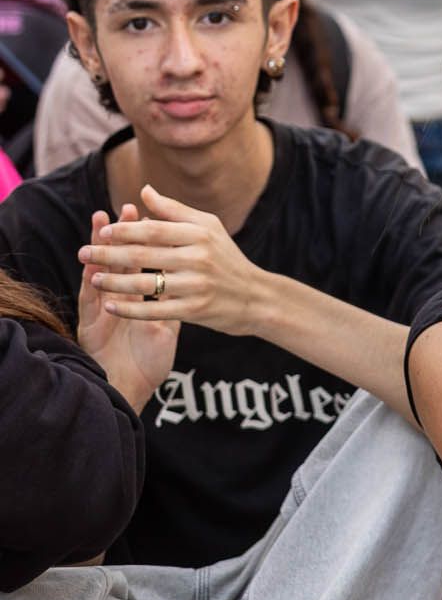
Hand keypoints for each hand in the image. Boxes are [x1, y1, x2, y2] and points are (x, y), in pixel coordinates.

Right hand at [75, 205, 178, 410]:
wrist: (135, 385)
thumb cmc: (151, 356)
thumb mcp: (168, 321)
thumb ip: (174, 296)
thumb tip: (190, 269)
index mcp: (134, 295)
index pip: (137, 258)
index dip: (139, 237)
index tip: (142, 213)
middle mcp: (114, 300)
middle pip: (114, 263)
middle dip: (116, 239)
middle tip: (116, 214)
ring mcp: (101, 312)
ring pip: (98, 278)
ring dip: (99, 256)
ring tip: (99, 232)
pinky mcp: (91, 327)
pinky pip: (92, 306)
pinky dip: (93, 289)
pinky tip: (95, 275)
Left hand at [78, 186, 269, 336]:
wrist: (255, 297)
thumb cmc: (226, 257)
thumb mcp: (208, 227)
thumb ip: (174, 210)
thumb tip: (143, 191)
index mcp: (201, 234)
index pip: (154, 230)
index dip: (125, 230)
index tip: (103, 231)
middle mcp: (199, 258)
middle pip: (144, 255)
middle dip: (108, 254)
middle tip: (82, 253)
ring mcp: (197, 286)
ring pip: (145, 285)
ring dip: (114, 283)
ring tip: (93, 279)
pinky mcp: (194, 310)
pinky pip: (154, 311)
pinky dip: (129, 310)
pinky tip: (110, 306)